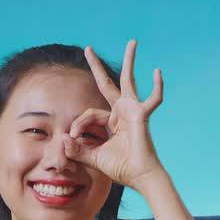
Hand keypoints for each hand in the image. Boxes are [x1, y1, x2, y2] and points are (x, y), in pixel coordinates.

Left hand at [64, 39, 166, 192]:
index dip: (79, 123)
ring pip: (128, 81)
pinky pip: (153, 98)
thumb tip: (62, 138)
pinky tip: (157, 72)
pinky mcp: (142, 115)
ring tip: (132, 42)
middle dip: (96, 67)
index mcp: (111, 122)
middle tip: (87, 49)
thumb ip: (78, 150)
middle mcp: (122, 112)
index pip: (89, 113)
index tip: (74, 136)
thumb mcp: (94, 158)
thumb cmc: (121, 168)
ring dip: (129, 61)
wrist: (139, 176)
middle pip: (107, 84)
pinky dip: (157, 86)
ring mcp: (133, 111)